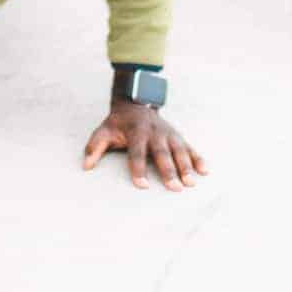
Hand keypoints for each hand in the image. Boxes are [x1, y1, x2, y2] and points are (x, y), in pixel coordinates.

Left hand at [82, 99, 208, 190]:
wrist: (135, 103)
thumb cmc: (119, 123)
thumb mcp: (104, 131)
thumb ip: (95, 147)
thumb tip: (86, 166)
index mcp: (135, 132)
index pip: (136, 152)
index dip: (138, 168)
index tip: (142, 186)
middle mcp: (154, 132)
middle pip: (161, 153)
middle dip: (168, 170)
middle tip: (174, 188)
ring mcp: (168, 133)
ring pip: (178, 150)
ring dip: (186, 166)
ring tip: (191, 183)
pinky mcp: (177, 136)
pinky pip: (189, 147)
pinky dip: (198, 157)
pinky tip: (205, 170)